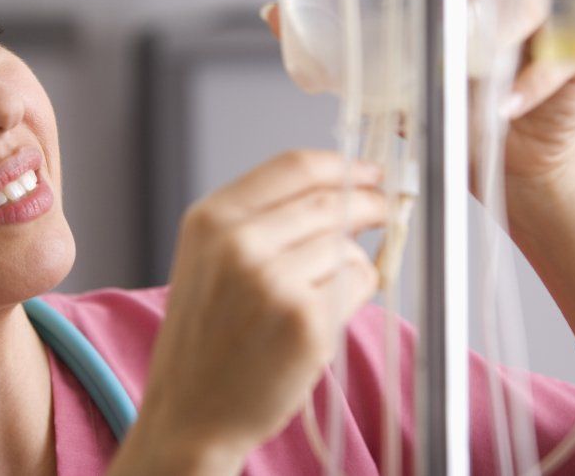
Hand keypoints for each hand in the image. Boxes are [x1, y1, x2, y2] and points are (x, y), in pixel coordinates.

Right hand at [141, 150, 383, 460]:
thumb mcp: (210, 258)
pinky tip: (322, 317)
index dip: (341, 164)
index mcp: (211, 219)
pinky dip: (355, 295)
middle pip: (330, 200)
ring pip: (347, 245)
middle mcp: (238, 242)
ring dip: (351, 262)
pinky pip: (358, 283)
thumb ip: (262, 218)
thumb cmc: (206, 336)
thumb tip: (339, 189)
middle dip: (368, 203)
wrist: (191, 411)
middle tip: (383, 209)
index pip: (294, 166)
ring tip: (321, 292)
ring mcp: (273, 281)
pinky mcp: (307, 320)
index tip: (367, 170)